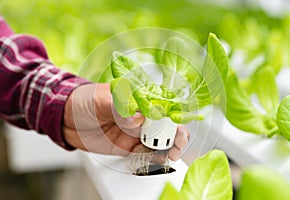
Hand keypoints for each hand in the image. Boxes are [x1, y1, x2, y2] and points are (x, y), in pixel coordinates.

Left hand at [63, 83, 189, 159]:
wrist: (64, 118)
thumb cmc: (83, 100)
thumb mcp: (100, 100)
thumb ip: (120, 109)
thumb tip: (138, 118)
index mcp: (136, 98)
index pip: (161, 105)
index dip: (172, 114)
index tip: (175, 123)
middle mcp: (139, 116)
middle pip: (164, 124)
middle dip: (175, 133)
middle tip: (177, 141)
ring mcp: (134, 131)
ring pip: (158, 140)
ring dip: (167, 147)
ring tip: (171, 153)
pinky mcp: (127, 146)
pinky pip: (144, 153)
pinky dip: (153, 158)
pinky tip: (157, 160)